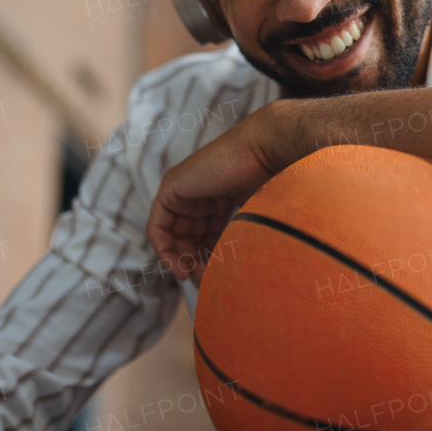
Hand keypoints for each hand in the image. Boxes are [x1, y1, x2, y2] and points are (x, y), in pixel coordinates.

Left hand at [146, 105, 288, 284]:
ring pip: (172, 233)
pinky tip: (177, 263)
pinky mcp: (171, 188)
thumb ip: (241, 237)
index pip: (204, 234)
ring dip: (180, 258)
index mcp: (218, 197)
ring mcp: (183, 189)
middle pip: (186, 236)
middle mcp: (198, 194)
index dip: (206, 257)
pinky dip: (163, 247)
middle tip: (202, 279)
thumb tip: (239, 271)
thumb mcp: (254, 217)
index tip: (212, 276)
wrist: (267, 151)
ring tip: (193, 275)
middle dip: (192, 261)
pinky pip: (157, 225)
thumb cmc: (273, 179)